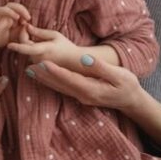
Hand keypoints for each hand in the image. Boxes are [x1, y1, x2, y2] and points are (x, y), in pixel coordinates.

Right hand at [0, 3, 30, 53]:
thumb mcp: (14, 37)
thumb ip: (22, 35)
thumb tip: (31, 34)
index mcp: (9, 17)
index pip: (17, 8)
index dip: (24, 11)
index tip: (29, 20)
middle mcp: (1, 17)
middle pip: (10, 5)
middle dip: (20, 8)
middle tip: (27, 17)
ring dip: (9, 11)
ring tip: (16, 18)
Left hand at [7, 23, 82, 68]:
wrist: (74, 61)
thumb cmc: (66, 46)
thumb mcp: (54, 35)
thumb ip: (40, 32)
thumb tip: (27, 27)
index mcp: (43, 50)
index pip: (26, 48)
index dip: (17, 47)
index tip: (9, 45)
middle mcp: (39, 58)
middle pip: (25, 47)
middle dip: (25, 37)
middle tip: (28, 26)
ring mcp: (38, 64)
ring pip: (28, 52)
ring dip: (29, 43)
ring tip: (40, 36)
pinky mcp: (39, 66)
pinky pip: (32, 56)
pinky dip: (33, 48)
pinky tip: (41, 44)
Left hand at [27, 55, 142, 112]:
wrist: (131, 100)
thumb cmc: (127, 85)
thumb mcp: (118, 74)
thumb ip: (101, 67)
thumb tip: (84, 59)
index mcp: (91, 89)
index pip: (69, 79)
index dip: (55, 71)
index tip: (43, 63)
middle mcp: (83, 95)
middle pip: (60, 84)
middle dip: (44, 75)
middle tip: (29, 66)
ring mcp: (81, 97)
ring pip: (59, 88)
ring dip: (45, 79)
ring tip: (31, 70)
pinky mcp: (81, 95)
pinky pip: (63, 89)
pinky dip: (52, 82)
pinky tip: (44, 77)